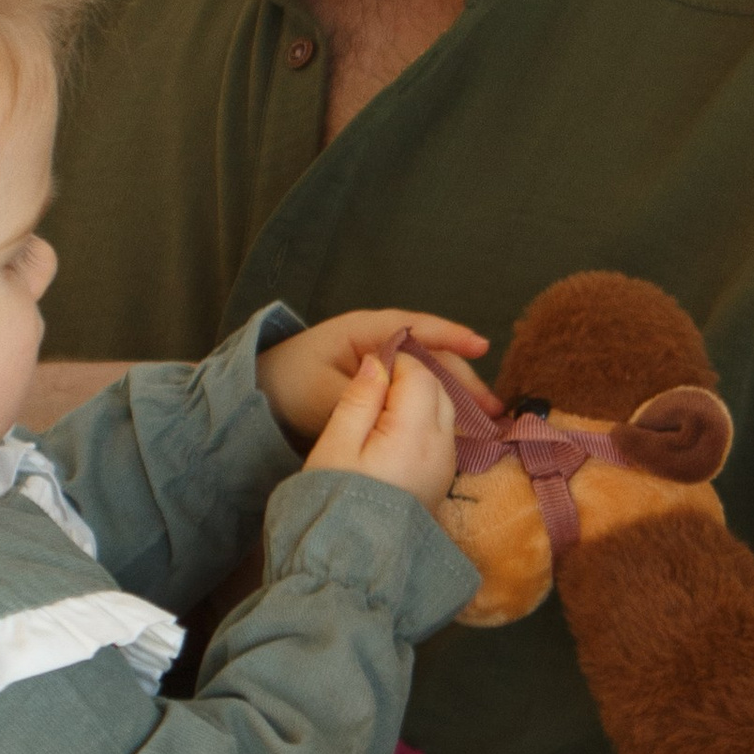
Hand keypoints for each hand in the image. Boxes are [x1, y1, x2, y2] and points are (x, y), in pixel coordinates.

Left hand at [260, 306, 489, 446]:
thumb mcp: (317, 393)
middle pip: (430, 354)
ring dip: (457, 394)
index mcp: (362, 331)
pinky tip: (459, 426)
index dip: (449, 336)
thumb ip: (357, 398)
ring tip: (487, 420)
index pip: (414, 327)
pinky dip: (439, 405)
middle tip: (491, 407)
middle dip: (462, 378)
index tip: (480, 346)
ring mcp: (382, 363)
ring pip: (428, 374)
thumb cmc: (287, 385)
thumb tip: (392, 405)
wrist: (261, 394)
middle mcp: (379, 342)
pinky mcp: (383, 385)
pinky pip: (416, 390)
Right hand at [305, 347, 459, 503]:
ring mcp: (447, 466)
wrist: (353, 559)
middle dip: (411, 381)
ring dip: (419, 403)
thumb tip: (378, 362)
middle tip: (372, 395)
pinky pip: (442, 436)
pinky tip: (393, 439)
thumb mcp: (337, 445)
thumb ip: (360, 399)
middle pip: (439, 390)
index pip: (421, 375)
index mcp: (416, 433)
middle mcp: (442, 447)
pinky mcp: (443, 480)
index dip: (395, 364)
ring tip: (379, 418)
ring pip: (445, 411)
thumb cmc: (335, 501)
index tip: (368, 376)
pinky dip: (424, 425)